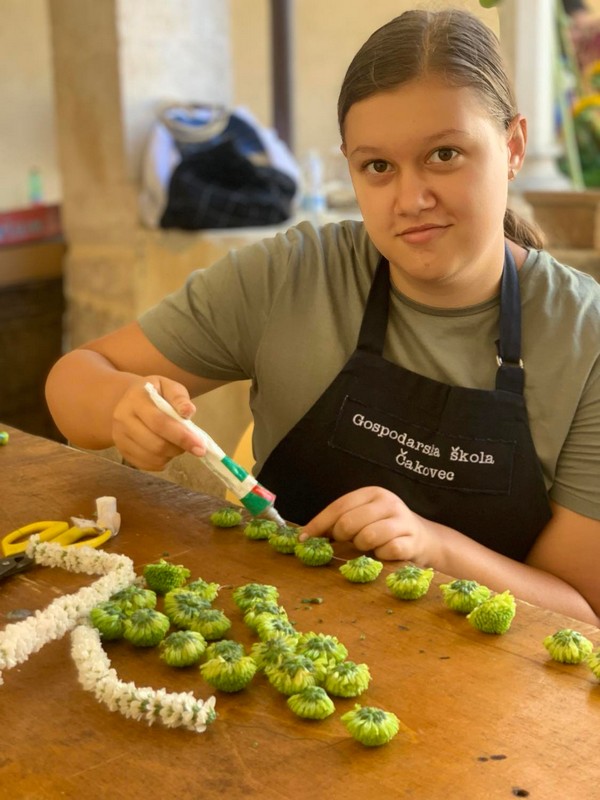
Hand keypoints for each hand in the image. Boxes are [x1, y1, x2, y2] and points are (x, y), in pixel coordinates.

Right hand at [111, 376, 201, 470]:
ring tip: (178, 443)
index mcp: (135, 398)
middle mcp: (122, 418)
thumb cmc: (155, 393)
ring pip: (152, 457)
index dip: (181, 436)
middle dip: (179, 448)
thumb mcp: (169, 386)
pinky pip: (147, 465)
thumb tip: (188, 412)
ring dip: (172, 454)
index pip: (159, 422)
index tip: (200, 446)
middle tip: (193, 445)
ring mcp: (119, 437)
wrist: (130, 402)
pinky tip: (166, 450)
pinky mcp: (122, 452)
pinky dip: (162, 461)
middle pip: (155, 444)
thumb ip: (179, 397)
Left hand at [300, 486, 435, 561]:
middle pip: (349, 523)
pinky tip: (384, 553)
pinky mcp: (412, 542)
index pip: (338, 507)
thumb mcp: (363, 517)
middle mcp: (388, 503)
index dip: (318, 524)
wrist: (424, 539)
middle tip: (347, 542)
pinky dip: (380, 556)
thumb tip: (306, 536)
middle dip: (342, 537)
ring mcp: (402, 521)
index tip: (303, 539)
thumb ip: (338, 522)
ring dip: (362, 547)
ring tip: (368, 546)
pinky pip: (385, 552)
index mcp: (372, 493)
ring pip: (367, 537)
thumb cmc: (384, 528)